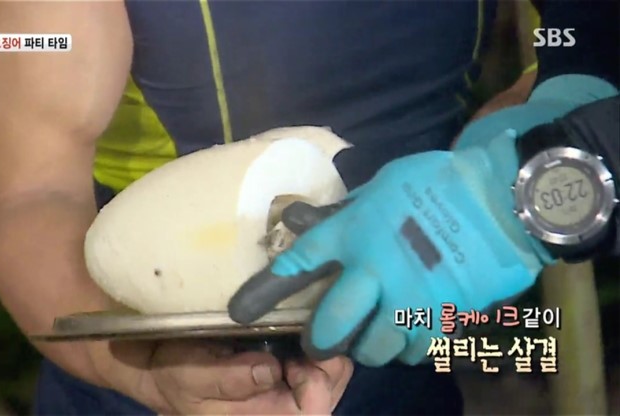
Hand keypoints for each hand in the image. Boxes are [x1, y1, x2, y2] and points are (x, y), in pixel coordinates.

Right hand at [90, 339, 352, 414]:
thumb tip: (270, 369)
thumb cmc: (175, 375)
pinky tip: (299, 326)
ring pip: (333, 371)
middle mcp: (283, 409)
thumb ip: (230, 379)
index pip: (313, 412)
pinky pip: (321, 357)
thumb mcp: (191, 377)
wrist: (164, 364)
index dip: (317, 384)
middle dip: (326, 360)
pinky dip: (317, 340)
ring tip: (299, 327)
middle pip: (332, 389)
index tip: (299, 356)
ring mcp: (290, 389)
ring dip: (322, 347)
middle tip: (303, 332)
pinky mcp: (290, 369)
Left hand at [228, 74, 617, 366]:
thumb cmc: (437, 182)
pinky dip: (405, 348)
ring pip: (373, 349)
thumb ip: (342, 213)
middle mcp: (375, 274)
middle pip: (331, 326)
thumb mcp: (380, 186)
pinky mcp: (443, 318)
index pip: (299, 267)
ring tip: (367, 337)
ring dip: (364, 347)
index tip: (243, 310)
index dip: (267, 291)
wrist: (503, 198)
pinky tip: (406, 335)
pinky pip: (413, 350)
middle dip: (319, 339)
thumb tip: (300, 222)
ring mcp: (410, 301)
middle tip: (320, 339)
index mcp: (355, 235)